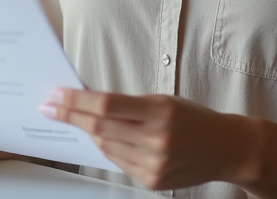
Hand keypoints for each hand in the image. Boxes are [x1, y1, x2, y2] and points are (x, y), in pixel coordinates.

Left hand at [39, 89, 257, 190]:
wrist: (225, 148)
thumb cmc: (193, 119)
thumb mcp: (163, 100)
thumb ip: (128, 103)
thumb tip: (88, 101)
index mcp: (160, 111)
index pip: (106, 105)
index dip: (76, 101)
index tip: (56, 96)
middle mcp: (157, 140)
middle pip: (100, 127)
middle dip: (71, 116)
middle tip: (51, 107)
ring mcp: (154, 164)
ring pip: (105, 147)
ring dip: (88, 133)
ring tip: (78, 119)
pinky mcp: (152, 181)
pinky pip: (118, 163)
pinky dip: (107, 148)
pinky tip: (104, 138)